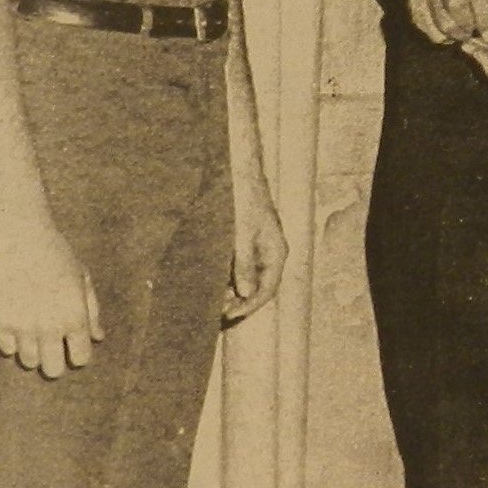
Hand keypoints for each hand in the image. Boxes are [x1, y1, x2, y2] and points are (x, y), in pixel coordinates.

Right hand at [0, 220, 102, 378]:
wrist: (21, 237)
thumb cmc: (57, 253)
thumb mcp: (82, 278)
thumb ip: (91, 311)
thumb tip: (98, 337)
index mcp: (75, 317)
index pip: (81, 358)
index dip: (78, 354)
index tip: (72, 346)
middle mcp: (50, 327)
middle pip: (53, 371)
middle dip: (55, 361)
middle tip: (51, 347)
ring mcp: (23, 327)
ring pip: (29, 363)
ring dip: (33, 352)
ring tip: (33, 333)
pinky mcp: (0, 322)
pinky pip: (7, 350)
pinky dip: (12, 342)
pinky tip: (17, 325)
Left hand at [225, 182, 287, 320]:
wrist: (239, 172)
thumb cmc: (244, 199)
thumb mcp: (242, 233)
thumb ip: (244, 263)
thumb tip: (246, 293)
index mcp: (276, 251)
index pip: (267, 289)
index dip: (250, 306)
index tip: (230, 315)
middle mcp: (269, 252)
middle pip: (258, 287)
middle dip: (239, 302)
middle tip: (217, 313)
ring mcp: (256, 248)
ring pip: (246, 278)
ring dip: (231, 291)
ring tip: (212, 301)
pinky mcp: (244, 242)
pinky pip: (238, 266)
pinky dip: (226, 277)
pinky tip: (212, 283)